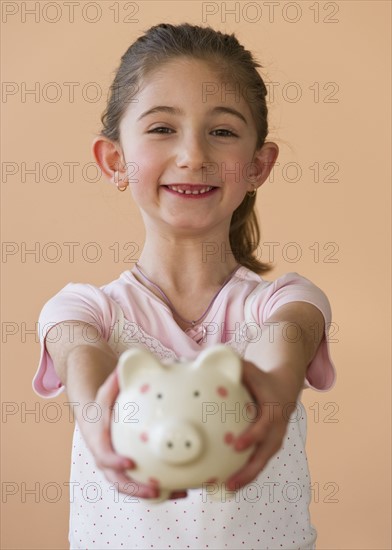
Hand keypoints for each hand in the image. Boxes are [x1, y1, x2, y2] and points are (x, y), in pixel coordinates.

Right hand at [77, 368, 187, 500]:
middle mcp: (108, 459)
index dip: (114, 462)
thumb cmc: (104, 404)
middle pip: (119, 481)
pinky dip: (164, 486)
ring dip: (157, 493)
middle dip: (137, 488)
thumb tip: (124, 363)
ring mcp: (120, 468)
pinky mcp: (133, 470)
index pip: (104, 456)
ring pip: (136, 486)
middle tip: (156, 489)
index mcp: (100, 442)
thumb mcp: (106, 391)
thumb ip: (114, 381)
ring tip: (180, 493)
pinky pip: (146, 481)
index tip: (129, 463)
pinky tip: (185, 486)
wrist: (97, 418)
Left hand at [225, 359, 302, 490]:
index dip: (252, 436)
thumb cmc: (261, 378)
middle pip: (265, 454)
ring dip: (246, 478)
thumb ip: (234, 366)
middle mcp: (276, 429)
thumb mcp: (251, 369)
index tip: (237, 445)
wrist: (284, 388)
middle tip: (230, 483)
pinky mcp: (268, 446)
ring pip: (261, 463)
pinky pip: (258, 462)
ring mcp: (274, 440)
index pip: (263, 426)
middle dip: (249, 471)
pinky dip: (246, 474)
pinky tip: (228, 483)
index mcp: (272, 410)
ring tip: (226, 489)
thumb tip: (206, 360)